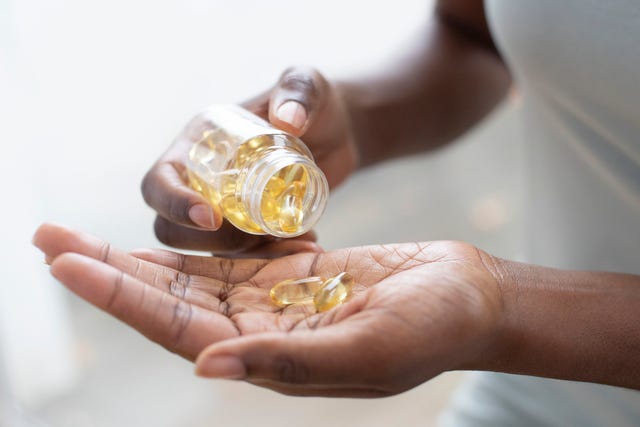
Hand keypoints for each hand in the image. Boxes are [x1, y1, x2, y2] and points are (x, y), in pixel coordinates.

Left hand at [33, 223, 502, 396]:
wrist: (465, 297)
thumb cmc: (432, 328)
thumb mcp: (367, 350)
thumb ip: (288, 360)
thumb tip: (206, 365)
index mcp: (271, 357)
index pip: (176, 327)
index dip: (119, 296)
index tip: (67, 262)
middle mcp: (261, 332)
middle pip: (167, 301)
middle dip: (107, 271)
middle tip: (47, 239)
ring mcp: (274, 301)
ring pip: (189, 278)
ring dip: (135, 256)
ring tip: (82, 235)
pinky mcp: (291, 272)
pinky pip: (227, 258)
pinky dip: (189, 244)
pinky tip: (158, 231)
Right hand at [141, 67, 357, 255]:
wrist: (339, 133)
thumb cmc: (315, 103)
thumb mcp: (308, 87)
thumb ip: (299, 93)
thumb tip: (288, 120)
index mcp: (197, 143)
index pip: (159, 181)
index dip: (174, 204)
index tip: (213, 218)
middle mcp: (201, 178)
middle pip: (172, 228)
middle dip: (212, 242)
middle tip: (260, 236)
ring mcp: (224, 207)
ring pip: (209, 249)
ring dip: (247, 256)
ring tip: (294, 242)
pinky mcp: (249, 228)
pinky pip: (245, 256)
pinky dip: (271, 258)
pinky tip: (306, 244)